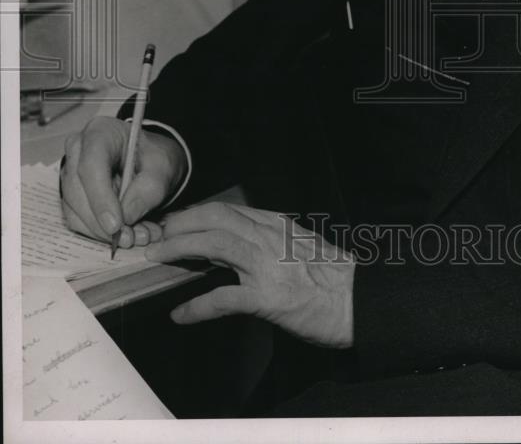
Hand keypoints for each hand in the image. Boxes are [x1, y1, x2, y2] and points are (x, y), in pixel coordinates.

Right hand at [60, 116, 186, 248]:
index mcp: (100, 133)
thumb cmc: (154, 157)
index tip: (116, 225)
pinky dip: (101, 232)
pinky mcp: (72, 195)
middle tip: (131, 238)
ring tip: (137, 237)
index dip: (101, 198)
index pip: (91, 166)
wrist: (150, 160)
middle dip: (103, 222)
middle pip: (78, 191)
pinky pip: (78, 219)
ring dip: (103, 231)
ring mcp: (71, 173)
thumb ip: (148, 190)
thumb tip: (127, 217)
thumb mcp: (163, 168)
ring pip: (75, 210)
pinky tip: (128, 234)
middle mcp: (79, 150)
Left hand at [145, 202, 354, 348]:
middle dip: (181, 223)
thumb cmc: (334, 277)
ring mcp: (268, 265)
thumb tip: (239, 247)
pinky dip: (197, 305)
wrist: (361, 299)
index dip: (195, 214)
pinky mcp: (269, 297)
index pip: (228, 209)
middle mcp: (270, 237)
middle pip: (216, 218)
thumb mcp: (300, 245)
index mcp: (276, 224)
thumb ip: (270, 241)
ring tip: (158, 258)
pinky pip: (224, 298)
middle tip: (156, 236)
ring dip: (180, 248)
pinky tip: (181, 314)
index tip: (174, 223)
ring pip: (215, 244)